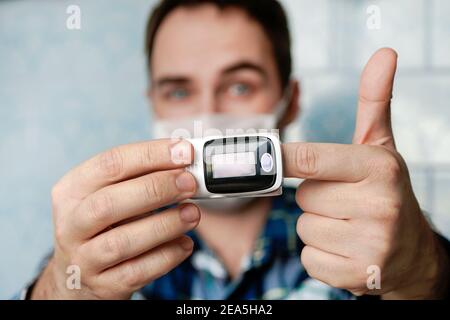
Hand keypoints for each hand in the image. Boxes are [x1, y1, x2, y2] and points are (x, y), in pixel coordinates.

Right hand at [32, 139, 199, 298]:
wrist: (77, 277)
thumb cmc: (103, 226)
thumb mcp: (108, 196)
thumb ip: (141, 178)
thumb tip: (184, 163)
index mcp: (71, 191)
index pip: (109, 164)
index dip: (150, 155)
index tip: (184, 151)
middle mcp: (71, 225)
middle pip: (109, 203)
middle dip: (156, 188)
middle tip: (190, 183)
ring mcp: (84, 259)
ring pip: (122, 242)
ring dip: (165, 224)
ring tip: (193, 213)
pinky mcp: (103, 286)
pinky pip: (138, 272)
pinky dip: (167, 256)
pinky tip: (185, 243)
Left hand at [283, 48, 448, 298]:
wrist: (413, 253)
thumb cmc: (386, 193)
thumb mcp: (382, 148)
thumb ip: (374, 102)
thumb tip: (384, 53)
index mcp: (378, 167)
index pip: (311, 159)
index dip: (281, 159)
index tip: (266, 157)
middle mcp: (378, 204)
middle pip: (304, 197)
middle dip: (317, 199)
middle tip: (345, 202)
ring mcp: (371, 243)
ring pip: (304, 228)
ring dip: (318, 228)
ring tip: (349, 226)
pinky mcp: (357, 275)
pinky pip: (309, 258)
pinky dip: (321, 256)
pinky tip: (347, 250)